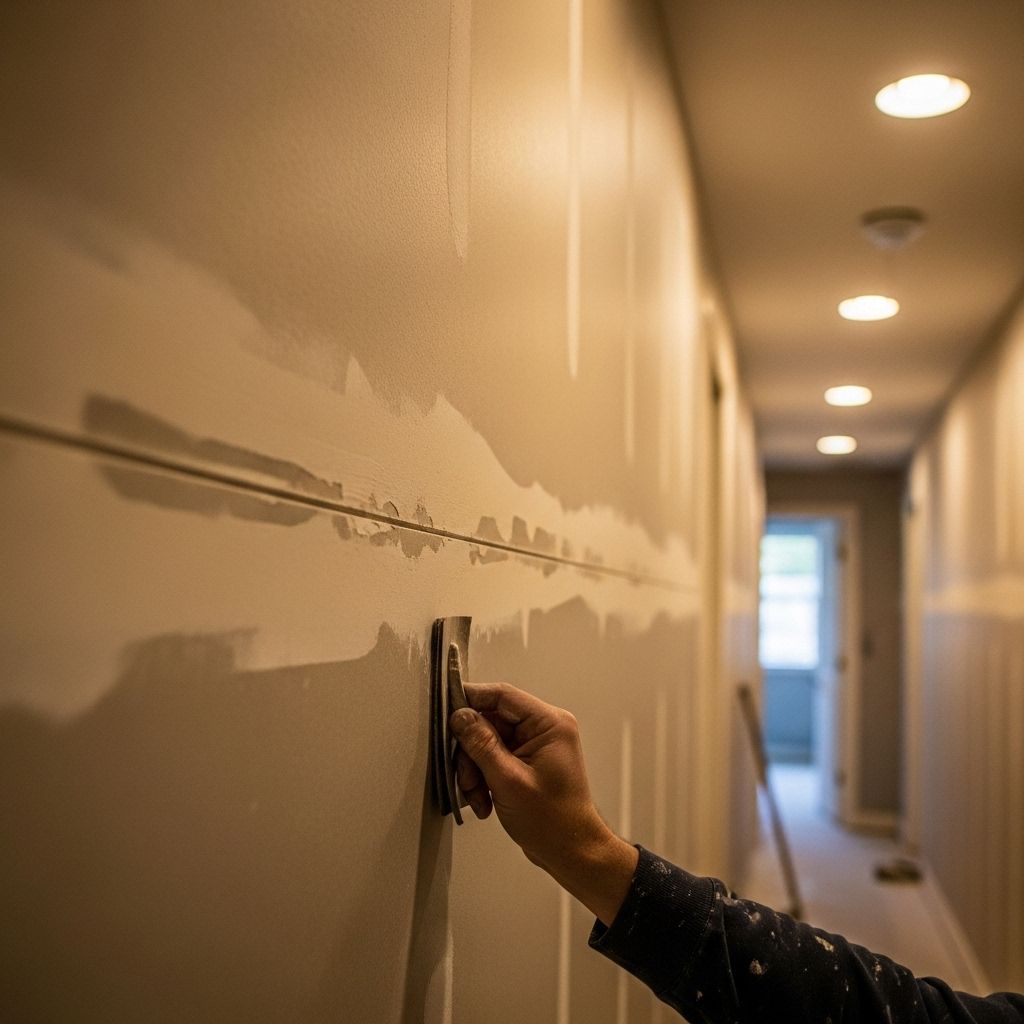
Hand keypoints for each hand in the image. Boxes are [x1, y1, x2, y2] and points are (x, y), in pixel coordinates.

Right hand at [450, 682, 637, 925]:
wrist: (570, 852)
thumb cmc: (552, 821)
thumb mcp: (508, 781)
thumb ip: (481, 744)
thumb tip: (460, 715)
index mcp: (549, 723)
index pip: (502, 695)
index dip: (471, 699)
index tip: (445, 710)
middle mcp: (543, 728)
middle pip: (490, 722)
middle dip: (472, 753)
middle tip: (466, 781)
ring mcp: (534, 745)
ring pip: (487, 742)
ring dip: (475, 771)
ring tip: (478, 799)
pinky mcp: (525, 762)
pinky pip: (493, 759)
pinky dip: (483, 779)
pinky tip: (485, 803)